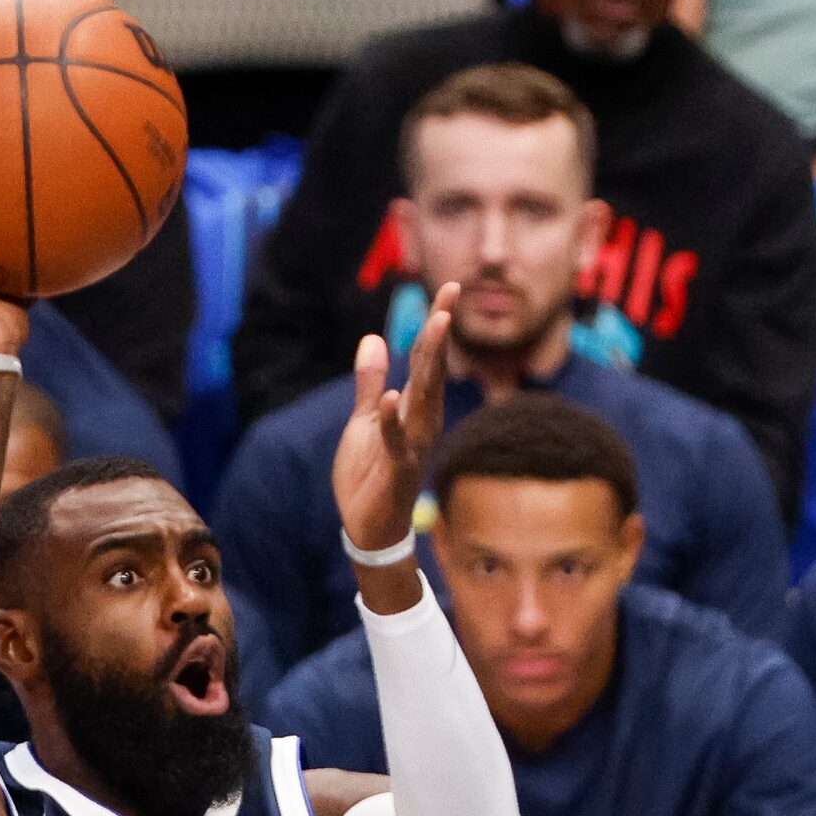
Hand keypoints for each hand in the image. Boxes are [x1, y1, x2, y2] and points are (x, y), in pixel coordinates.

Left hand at [330, 285, 456, 556]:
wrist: (367, 527)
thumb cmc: (370, 474)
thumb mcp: (365, 420)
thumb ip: (369, 383)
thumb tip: (373, 339)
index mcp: (414, 407)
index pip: (427, 359)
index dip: (436, 323)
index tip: (449, 288)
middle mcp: (421, 421)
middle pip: (432, 370)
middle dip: (440, 332)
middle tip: (450, 295)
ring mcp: (412, 444)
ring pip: (424, 398)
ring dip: (430, 363)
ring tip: (436, 327)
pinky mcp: (396, 469)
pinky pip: (396, 441)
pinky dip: (394, 420)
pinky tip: (392, 397)